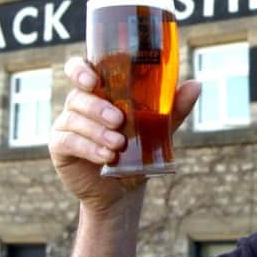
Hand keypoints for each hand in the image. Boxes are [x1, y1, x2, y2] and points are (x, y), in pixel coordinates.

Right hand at [49, 56, 200, 214]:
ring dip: (97, 131)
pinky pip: (69, 141)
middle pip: (78, 95)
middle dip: (98, 106)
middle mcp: (80, 103)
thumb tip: (196, 84)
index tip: (93, 79)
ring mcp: (67, 124)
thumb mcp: (160, 127)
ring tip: (118, 144)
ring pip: (74, 118)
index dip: (80, 70)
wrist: (126, 187)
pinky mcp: (61, 147)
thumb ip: (175, 106)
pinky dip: (89, 147)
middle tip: (119, 120)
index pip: (80, 69)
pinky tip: (106, 156)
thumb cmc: (140, 148)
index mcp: (100, 90)